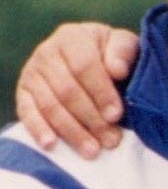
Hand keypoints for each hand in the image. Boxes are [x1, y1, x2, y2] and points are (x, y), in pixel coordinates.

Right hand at [16, 23, 139, 158]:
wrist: (88, 57)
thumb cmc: (111, 55)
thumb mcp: (123, 45)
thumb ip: (123, 52)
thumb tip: (117, 69)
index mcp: (72, 37)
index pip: (84, 66)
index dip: (101, 93)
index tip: (116, 115)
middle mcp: (47, 52)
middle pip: (67, 90)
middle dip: (91, 119)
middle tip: (111, 140)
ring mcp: (32, 73)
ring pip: (50, 105)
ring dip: (72, 131)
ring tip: (93, 151)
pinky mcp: (23, 92)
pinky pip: (27, 112)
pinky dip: (38, 129)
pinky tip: (51, 145)